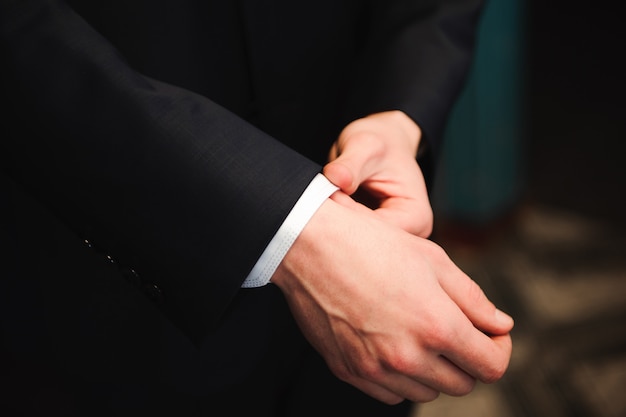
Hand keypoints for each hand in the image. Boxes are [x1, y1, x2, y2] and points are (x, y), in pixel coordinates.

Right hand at [271, 196, 513, 403]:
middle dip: (468, 359)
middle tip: (455, 330)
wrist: (310, 245)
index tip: (490, 334)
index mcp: (436, 326)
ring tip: (419, 333)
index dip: (499, 350)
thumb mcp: (432, 260)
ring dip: (434, 370)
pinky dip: (401, 378)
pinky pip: (390, 394)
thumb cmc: (372, 244)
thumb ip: (474, 299)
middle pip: (463, 385)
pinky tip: (393, 345)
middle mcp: (407, 357)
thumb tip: (500, 325)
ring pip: (427, 392)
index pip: (491, 367)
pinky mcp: (349, 371)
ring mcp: (375, 369)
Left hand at [324, 111, 432, 236]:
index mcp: (417, 219)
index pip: (377, 234)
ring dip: (335, 228)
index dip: (349, 216)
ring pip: (354, 248)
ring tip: (326, 200)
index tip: (331, 193)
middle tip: (324, 197)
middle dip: (340, 225)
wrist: (379, 143)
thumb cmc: (378, 142)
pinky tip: (326, 211)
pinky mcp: (371, 241)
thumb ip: (351, 163)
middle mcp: (408, 237)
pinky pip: (347, 243)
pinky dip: (333, 228)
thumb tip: (337, 178)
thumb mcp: (365, 145)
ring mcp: (388, 242)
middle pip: (366, 247)